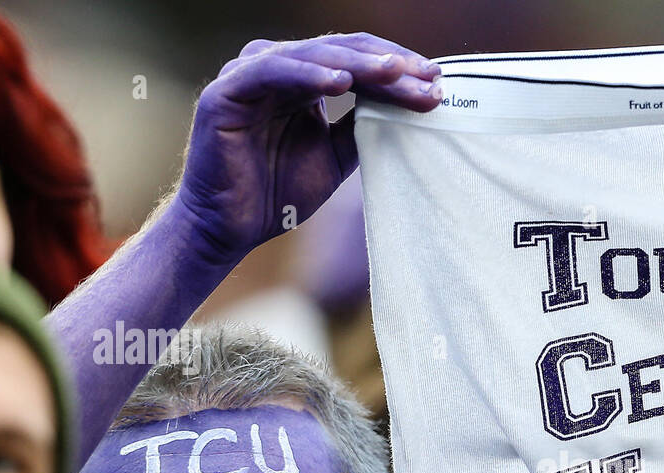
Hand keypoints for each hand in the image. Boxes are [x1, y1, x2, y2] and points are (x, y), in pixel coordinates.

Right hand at [173, 33, 441, 263]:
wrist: (229, 229)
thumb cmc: (277, 193)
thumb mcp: (335, 158)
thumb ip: (360, 129)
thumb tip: (404, 110)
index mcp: (300, 79)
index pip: (355, 60)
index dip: (396, 69)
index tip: (436, 82)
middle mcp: (275, 68)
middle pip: (340, 52)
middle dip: (388, 64)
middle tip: (427, 76)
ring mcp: (249, 74)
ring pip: (312, 56)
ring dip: (357, 64)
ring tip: (394, 72)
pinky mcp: (227, 91)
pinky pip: (273, 72)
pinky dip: (309, 76)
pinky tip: (343, 83)